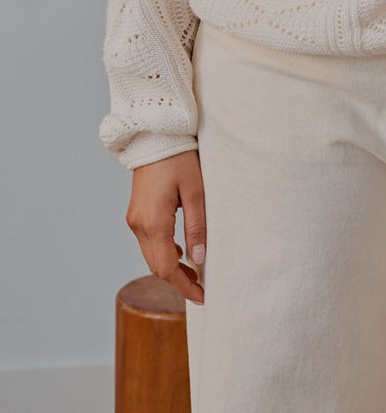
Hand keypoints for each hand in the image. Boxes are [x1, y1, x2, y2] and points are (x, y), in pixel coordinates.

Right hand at [125, 149, 206, 304]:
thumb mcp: (196, 191)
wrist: (155, 135)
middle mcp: (138, 224)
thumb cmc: (179, 158)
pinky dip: (163, 253)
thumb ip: (197, 227)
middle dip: (178, 281)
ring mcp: (134, 219)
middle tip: (202, 288)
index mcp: (153, 222)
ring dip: (171, 268)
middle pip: (156, 266)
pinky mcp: (136, 213)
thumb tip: (199, 261)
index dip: (184, 286)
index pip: (167, 268)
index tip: (203, 297)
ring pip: (151, 256)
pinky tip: (180, 252)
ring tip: (195, 274)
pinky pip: (148, 242)